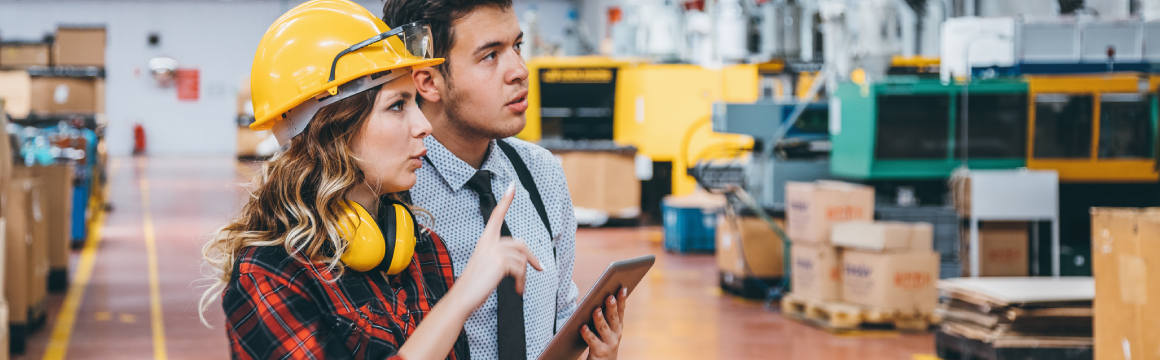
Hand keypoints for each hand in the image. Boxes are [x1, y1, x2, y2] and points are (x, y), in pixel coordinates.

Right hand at [455, 182, 543, 307]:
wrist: (462, 297)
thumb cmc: (473, 284)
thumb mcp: (486, 266)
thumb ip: (499, 257)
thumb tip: (521, 261)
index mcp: (484, 240)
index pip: (496, 216)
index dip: (506, 201)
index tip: (512, 186)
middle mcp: (488, 242)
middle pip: (520, 244)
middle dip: (532, 257)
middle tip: (540, 268)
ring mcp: (494, 251)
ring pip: (522, 259)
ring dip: (524, 276)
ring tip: (518, 287)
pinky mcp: (500, 261)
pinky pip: (520, 269)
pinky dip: (521, 281)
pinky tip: (517, 289)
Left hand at [583, 287, 627, 359]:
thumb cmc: (602, 344)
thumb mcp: (606, 331)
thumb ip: (605, 317)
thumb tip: (601, 298)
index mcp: (617, 327)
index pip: (620, 311)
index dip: (622, 299)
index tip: (623, 288)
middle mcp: (615, 335)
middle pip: (613, 318)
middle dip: (612, 307)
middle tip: (609, 297)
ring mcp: (609, 344)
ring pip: (603, 329)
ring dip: (600, 319)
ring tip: (596, 310)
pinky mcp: (600, 353)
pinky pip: (593, 341)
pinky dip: (588, 334)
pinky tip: (583, 327)